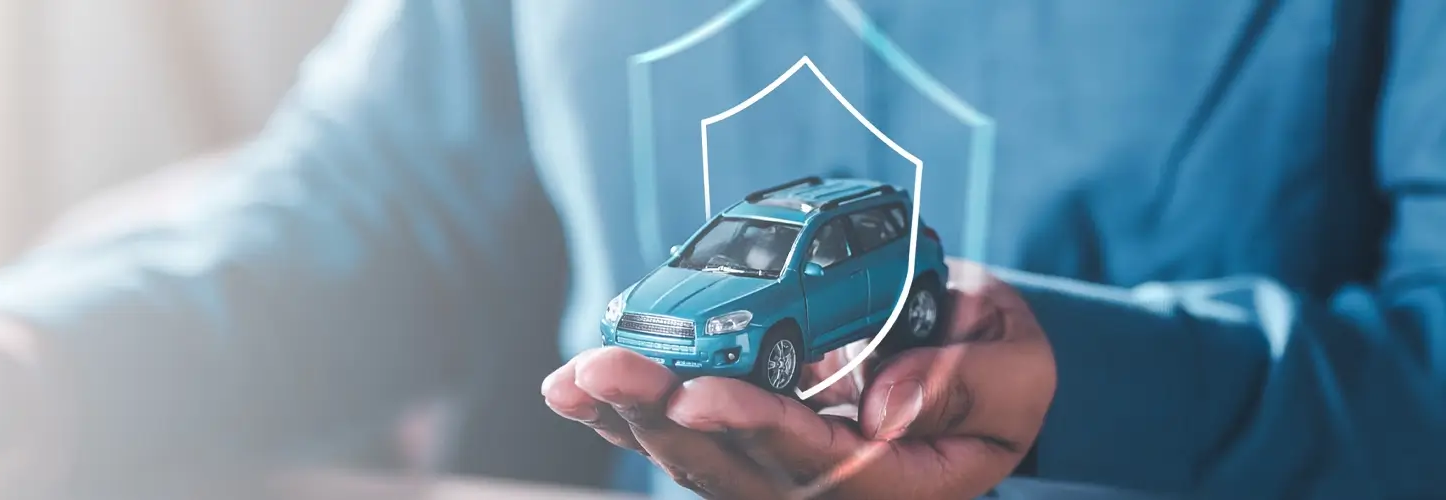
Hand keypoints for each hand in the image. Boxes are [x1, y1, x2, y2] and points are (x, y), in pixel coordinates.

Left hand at [541, 261, 1053, 498]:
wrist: (979, 367)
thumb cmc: (998, 367)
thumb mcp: (1015, 367)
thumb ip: (960, 385)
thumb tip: (877, 407)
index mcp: (895, 477)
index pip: (814, 461)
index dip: (753, 427)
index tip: (699, 394)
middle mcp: (825, 482)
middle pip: (731, 465)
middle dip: (660, 418)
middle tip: (605, 370)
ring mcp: (778, 463)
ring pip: (693, 454)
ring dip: (626, 416)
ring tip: (574, 377)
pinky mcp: (747, 438)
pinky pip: (680, 431)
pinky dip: (622, 409)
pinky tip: (572, 386)